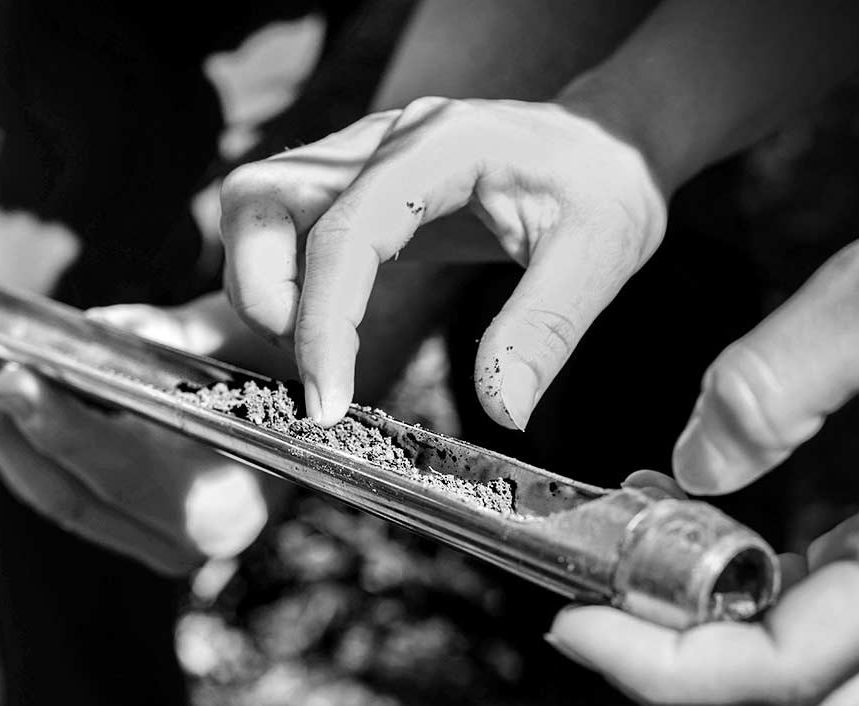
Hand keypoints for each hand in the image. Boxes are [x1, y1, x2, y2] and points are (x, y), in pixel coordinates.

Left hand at [0, 303, 281, 576]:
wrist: (321, 407)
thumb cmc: (284, 360)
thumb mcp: (241, 333)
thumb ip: (173, 334)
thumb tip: (92, 330)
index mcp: (224, 503)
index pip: (121, 468)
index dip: (61, 425)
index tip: (13, 375)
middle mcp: (190, 545)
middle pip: (69, 492)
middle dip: (4, 426)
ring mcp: (158, 548)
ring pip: (54, 498)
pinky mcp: (134, 535)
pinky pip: (64, 494)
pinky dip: (23, 446)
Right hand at [219, 97, 666, 427]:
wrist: (603, 143)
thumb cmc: (603, 188)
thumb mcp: (601, 256)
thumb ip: (545, 330)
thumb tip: (501, 412)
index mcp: (442, 146)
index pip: (346, 229)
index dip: (321, 321)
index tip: (327, 402)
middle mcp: (384, 139)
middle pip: (260, 197)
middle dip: (262, 295)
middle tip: (314, 370)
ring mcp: (359, 156)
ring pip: (255, 205)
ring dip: (260, 287)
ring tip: (317, 350)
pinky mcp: (352, 184)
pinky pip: (281, 224)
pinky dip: (281, 282)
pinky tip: (329, 329)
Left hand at [549, 181, 858, 705]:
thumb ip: (774, 378)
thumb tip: (691, 468)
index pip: (790, 667)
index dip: (666, 669)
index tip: (572, 625)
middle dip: (677, 690)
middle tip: (584, 613)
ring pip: (808, 704)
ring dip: (703, 669)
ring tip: (621, 581)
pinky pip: (817, 649)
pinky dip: (735, 632)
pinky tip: (677, 556)